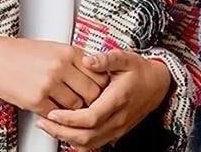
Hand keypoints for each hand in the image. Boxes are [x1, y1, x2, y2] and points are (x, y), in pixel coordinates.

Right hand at [0, 35, 109, 117]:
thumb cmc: (21, 52)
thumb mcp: (51, 48)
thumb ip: (73, 60)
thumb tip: (94, 74)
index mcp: (67, 51)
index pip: (98, 74)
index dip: (101, 85)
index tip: (98, 90)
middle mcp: (60, 66)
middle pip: (92, 93)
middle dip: (91, 101)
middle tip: (86, 103)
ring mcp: (49, 84)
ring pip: (76, 107)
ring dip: (74, 110)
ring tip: (67, 106)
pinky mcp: (36, 100)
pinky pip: (57, 115)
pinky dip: (56, 115)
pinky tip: (52, 109)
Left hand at [35, 49, 171, 150]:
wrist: (157, 85)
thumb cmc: (139, 71)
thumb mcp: (124, 58)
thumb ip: (105, 59)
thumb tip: (87, 60)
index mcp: (118, 99)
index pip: (91, 117)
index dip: (70, 118)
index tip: (52, 113)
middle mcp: (118, 119)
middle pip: (87, 136)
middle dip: (62, 131)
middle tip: (43, 121)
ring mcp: (117, 128)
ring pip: (89, 144)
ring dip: (66, 138)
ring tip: (48, 126)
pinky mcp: (115, 132)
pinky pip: (94, 143)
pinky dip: (77, 141)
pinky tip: (64, 131)